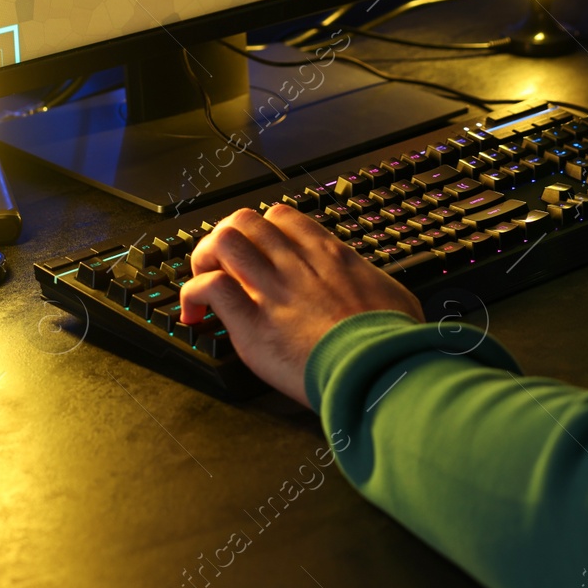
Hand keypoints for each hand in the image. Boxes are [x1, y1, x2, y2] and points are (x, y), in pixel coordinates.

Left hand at [179, 205, 424, 405]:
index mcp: (329, 256)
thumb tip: (378, 291)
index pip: (281, 217)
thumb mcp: (394, 297)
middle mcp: (296, 265)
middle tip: (223, 267)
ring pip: (223, 242)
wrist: (379, 370)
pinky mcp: (253, 324)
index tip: (257, 253)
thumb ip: (372, 285)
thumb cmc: (391, 342)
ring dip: (204, 260)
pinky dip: (193, 296)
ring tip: (204, 283)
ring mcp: (272, 291)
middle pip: (245, 220)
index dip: (260, 231)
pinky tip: (194, 315)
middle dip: (226, 238)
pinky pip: (211, 289)